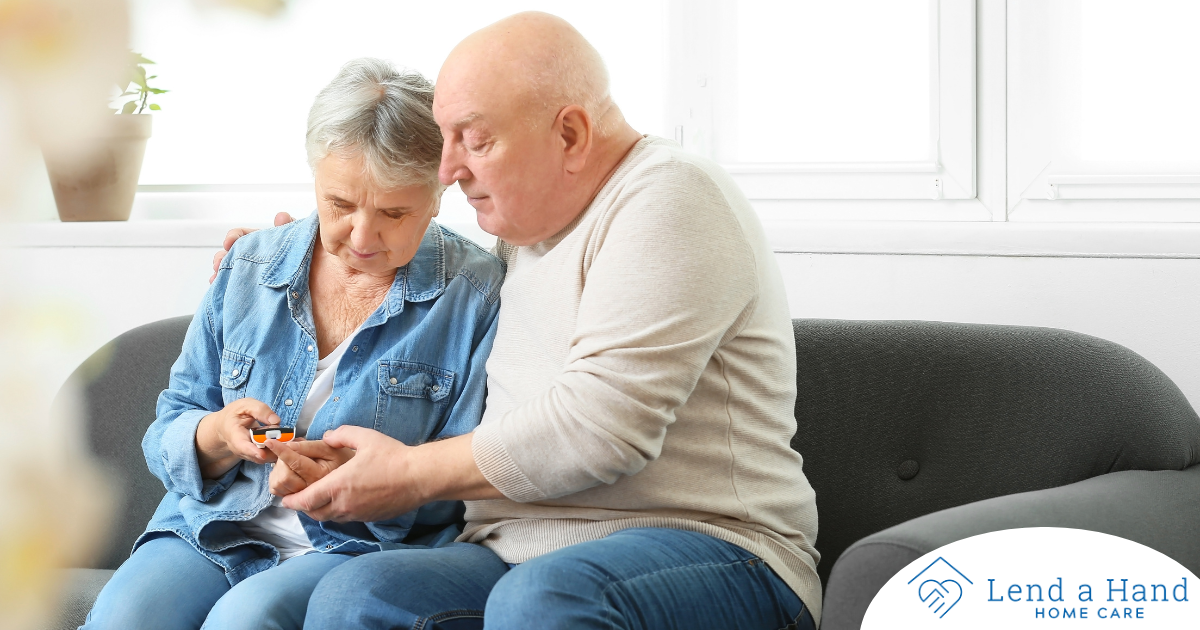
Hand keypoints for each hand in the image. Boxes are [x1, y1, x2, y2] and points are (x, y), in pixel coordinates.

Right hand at [195, 397, 280, 477]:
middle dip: (273, 450)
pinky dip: (279, 451)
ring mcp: (249, 455)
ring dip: (279, 451)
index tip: (262, 454)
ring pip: (266, 458)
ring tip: (290, 440)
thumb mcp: (245, 405)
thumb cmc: (235, 414)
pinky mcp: (257, 456)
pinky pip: (269, 456)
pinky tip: (288, 441)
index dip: (252, 451)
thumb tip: (276, 421)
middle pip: (258, 455)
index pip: (242, 446)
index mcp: (234, 435)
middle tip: (288, 442)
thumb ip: (260, 410)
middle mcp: (241, 449)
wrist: (226, 425)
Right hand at [209, 212, 294, 282]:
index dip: (233, 237)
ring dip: (220, 274)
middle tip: (218, 264)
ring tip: (216, 279)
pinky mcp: (252, 289)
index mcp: (259, 242)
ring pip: (229, 272)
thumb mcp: (295, 236)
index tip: (229, 242)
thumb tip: (281, 217)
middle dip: (221, 259)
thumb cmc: (300, 251)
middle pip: (230, 255)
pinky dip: (225, 288)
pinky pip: (235, 287)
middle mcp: (251, 257)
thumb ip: (289, 224)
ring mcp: (250, 273)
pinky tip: (220, 289)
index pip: (240, 235)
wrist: (311, 275)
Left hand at [281, 426, 422, 522]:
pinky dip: (339, 512)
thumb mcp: (365, 437)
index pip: (305, 500)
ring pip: (331, 518)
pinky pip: (347, 518)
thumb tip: (327, 437)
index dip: (291, 501)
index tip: (284, 499)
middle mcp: (344, 504)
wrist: (419, 477)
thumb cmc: (393, 456)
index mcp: (338, 485)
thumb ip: (341, 435)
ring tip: (319, 500)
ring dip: (321, 511)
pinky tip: (344, 501)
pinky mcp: (370, 518)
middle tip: (300, 498)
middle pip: (314, 513)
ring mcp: (358, 514)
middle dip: (304, 507)